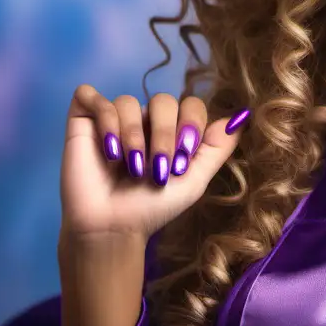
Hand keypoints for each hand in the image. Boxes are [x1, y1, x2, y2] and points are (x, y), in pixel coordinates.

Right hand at [59, 86, 250, 243]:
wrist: (113, 228)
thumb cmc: (153, 206)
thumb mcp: (195, 179)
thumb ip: (218, 147)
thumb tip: (242, 115)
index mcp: (173, 129)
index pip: (190, 104)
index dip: (190, 126)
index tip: (182, 161)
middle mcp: (145, 120)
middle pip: (163, 100)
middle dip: (164, 135)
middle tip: (158, 168)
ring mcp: (114, 120)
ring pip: (129, 101)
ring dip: (133, 135)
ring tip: (131, 166)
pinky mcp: (84, 123)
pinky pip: (93, 97)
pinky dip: (105, 122)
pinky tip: (108, 151)